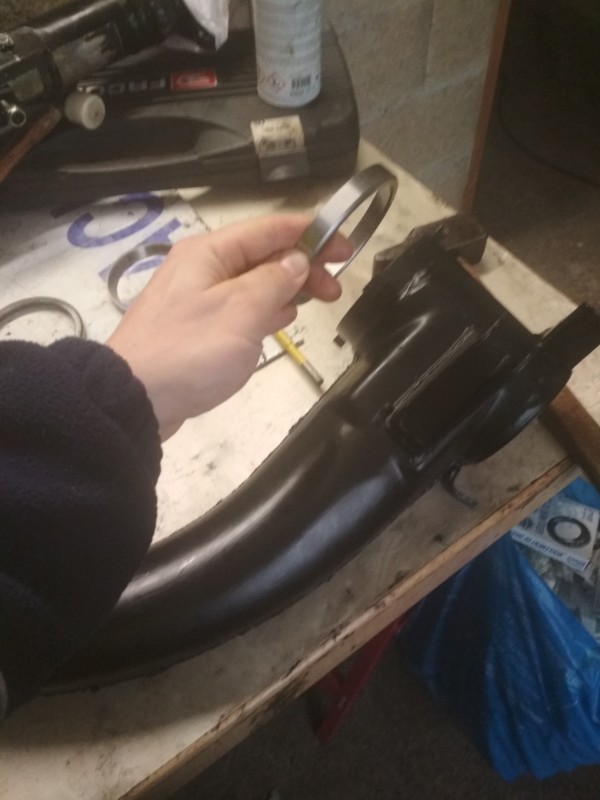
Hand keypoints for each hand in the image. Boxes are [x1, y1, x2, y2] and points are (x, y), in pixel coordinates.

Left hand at [107, 214, 351, 439]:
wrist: (134, 398)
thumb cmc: (189, 351)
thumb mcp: (241, 312)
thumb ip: (274, 281)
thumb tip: (297, 261)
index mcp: (210, 252)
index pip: (270, 228)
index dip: (312, 234)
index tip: (345, 249)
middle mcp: (202, 268)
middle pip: (263, 255)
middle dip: (302, 266)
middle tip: (334, 291)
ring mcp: (198, 299)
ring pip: (253, 282)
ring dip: (286, 288)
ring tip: (315, 304)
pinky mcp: (196, 329)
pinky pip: (240, 309)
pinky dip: (265, 310)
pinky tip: (280, 320)